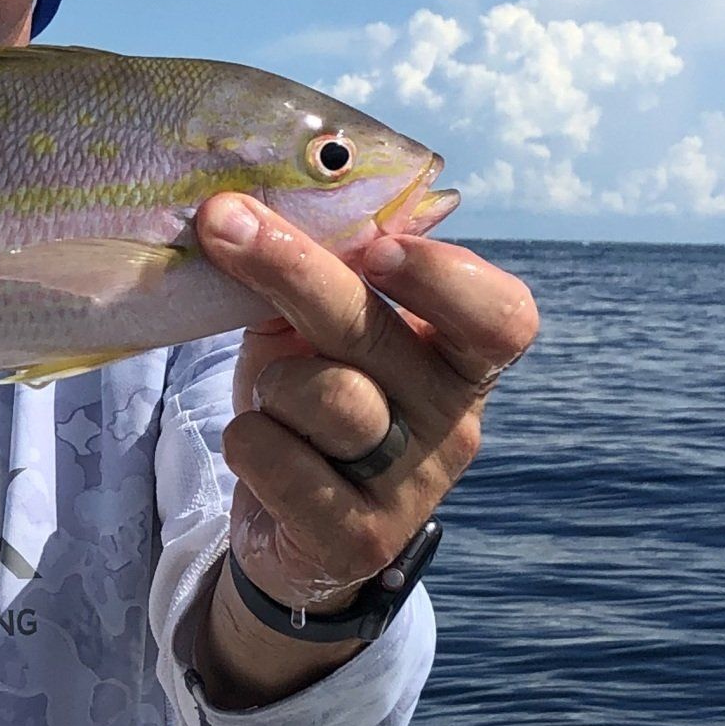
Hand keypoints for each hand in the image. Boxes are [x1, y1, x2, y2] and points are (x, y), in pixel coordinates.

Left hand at [190, 196, 539, 702]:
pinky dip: (247, 440)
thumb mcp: (323, 328)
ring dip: (271, 383)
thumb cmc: (312, 398)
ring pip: (325, 397)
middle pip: (375, 334)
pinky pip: (279, 460)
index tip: (377, 244)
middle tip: (223, 219)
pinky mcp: (359, 541)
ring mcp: (413, 487)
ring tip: (271, 396)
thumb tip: (288, 184)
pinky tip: (257, 446)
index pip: (501, 316)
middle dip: (291, 268)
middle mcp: (454, 421)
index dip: (445, 278)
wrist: (291, 527)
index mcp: (463, 357)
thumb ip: (327, 266)